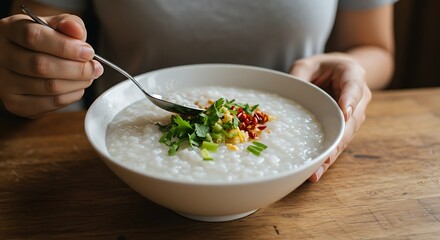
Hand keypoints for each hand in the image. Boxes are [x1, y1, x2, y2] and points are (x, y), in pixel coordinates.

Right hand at [0, 13, 102, 117]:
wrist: (26, 65)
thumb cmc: (43, 43)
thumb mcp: (55, 26)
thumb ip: (69, 25)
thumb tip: (76, 30)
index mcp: (9, 30)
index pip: (33, 37)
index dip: (65, 46)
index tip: (88, 52)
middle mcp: (2, 56)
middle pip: (41, 65)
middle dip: (77, 69)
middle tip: (94, 68)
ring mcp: (5, 82)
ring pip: (48, 87)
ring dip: (77, 83)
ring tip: (88, 77)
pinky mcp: (15, 103)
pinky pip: (50, 103)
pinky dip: (71, 96)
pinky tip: (77, 87)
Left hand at [290, 53, 371, 181]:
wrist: (338, 72)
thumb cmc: (322, 67)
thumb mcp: (308, 64)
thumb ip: (300, 74)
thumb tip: (289, 91)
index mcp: (353, 74)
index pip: (354, 87)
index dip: (350, 99)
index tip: (345, 112)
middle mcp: (359, 98)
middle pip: (351, 120)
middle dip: (338, 140)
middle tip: (326, 157)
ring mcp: (354, 115)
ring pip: (345, 136)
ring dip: (332, 154)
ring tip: (317, 171)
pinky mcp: (344, 128)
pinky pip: (337, 142)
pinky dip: (327, 156)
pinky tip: (316, 171)